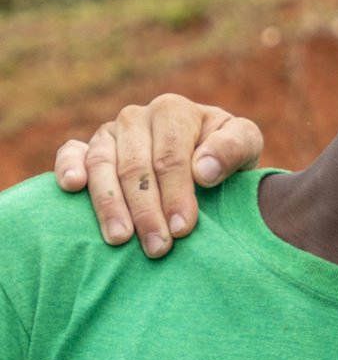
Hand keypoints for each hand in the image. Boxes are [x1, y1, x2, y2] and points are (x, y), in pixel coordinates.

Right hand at [54, 94, 262, 256]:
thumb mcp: (246, 145)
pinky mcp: (90, 147)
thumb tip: (204, 171)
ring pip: (102, 165)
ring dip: (109, 204)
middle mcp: (138, 118)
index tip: (183, 229)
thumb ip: (233, 149)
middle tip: (157, 247)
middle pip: (135, 166)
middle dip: (146, 210)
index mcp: (174, 112)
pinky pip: (72, 152)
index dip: (176, 194)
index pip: (170, 157)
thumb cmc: (227, 156)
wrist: (210, 160)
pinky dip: (68, 166)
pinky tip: (71, 188)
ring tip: (120, 239)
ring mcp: (111, 132)